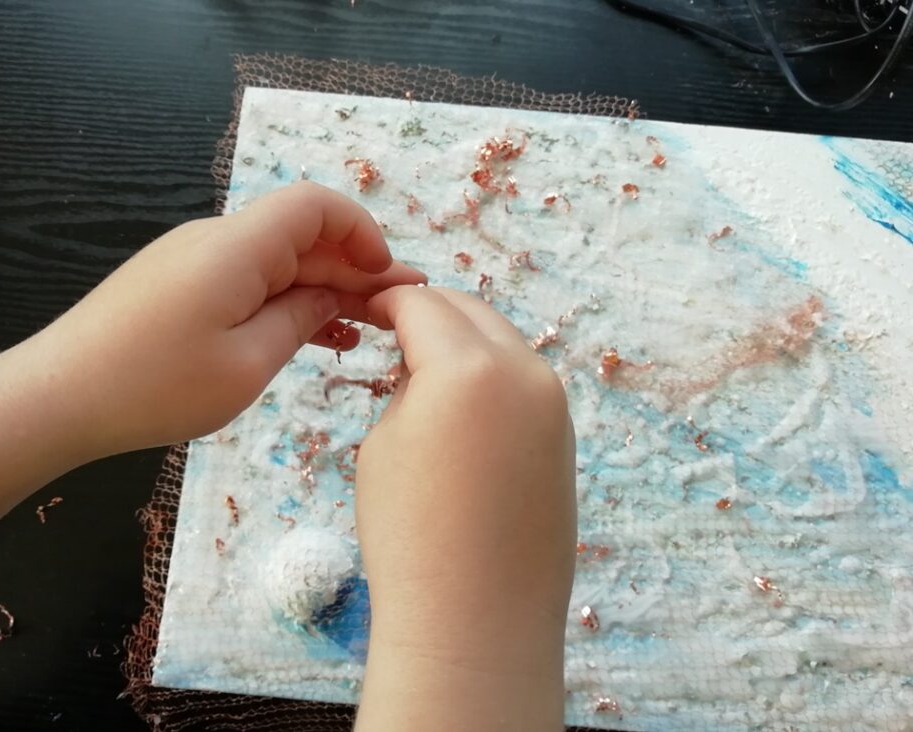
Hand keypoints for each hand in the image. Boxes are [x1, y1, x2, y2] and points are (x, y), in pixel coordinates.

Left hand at [37, 181, 424, 457]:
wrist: (57, 397)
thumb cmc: (155, 386)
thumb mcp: (247, 364)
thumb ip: (300, 321)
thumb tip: (334, 296)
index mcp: (237, 248)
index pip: (315, 205)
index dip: (362, 232)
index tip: (387, 278)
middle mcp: (216, 240)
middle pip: (300, 237)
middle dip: (353, 270)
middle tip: (399, 314)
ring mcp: (194, 262)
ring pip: (276, 262)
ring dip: (321, 291)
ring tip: (362, 332)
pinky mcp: (179, 285)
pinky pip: (246, 282)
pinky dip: (284, 303)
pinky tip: (312, 337)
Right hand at [354, 286, 575, 730]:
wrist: (476, 620)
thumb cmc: (410, 534)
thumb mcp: (384, 442)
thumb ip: (408, 386)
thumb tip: (427, 368)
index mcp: (469, 366)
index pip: (423, 305)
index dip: (389, 301)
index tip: (368, 308)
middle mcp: (525, 372)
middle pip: (472, 312)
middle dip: (431, 312)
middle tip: (394, 331)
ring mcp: (555, 406)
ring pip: (504, 344)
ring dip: (465, 342)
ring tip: (426, 374)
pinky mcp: (566, 438)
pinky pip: (524, 383)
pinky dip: (492, 376)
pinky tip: (464, 410)